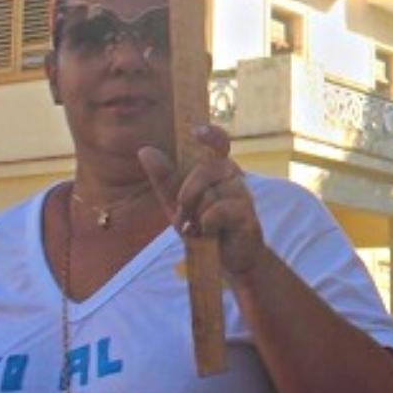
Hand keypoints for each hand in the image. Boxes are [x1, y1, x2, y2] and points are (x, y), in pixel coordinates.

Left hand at [140, 124, 267, 277]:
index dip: (211, 134)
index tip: (195, 132)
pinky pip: (218, 211)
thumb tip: (144, 150)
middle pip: (206, 169)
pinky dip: (206, 224)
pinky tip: (209, 234)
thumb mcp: (177, 203)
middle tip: (185, 214)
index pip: (220, 143)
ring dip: (196, 214)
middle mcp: (234, 177)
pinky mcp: (248, 216)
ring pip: (211, 193)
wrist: (229, 260)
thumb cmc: (205, 227)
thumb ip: (164, 178)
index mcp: (218, 169)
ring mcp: (243, 195)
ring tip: (198, 228)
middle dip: (187, 194)